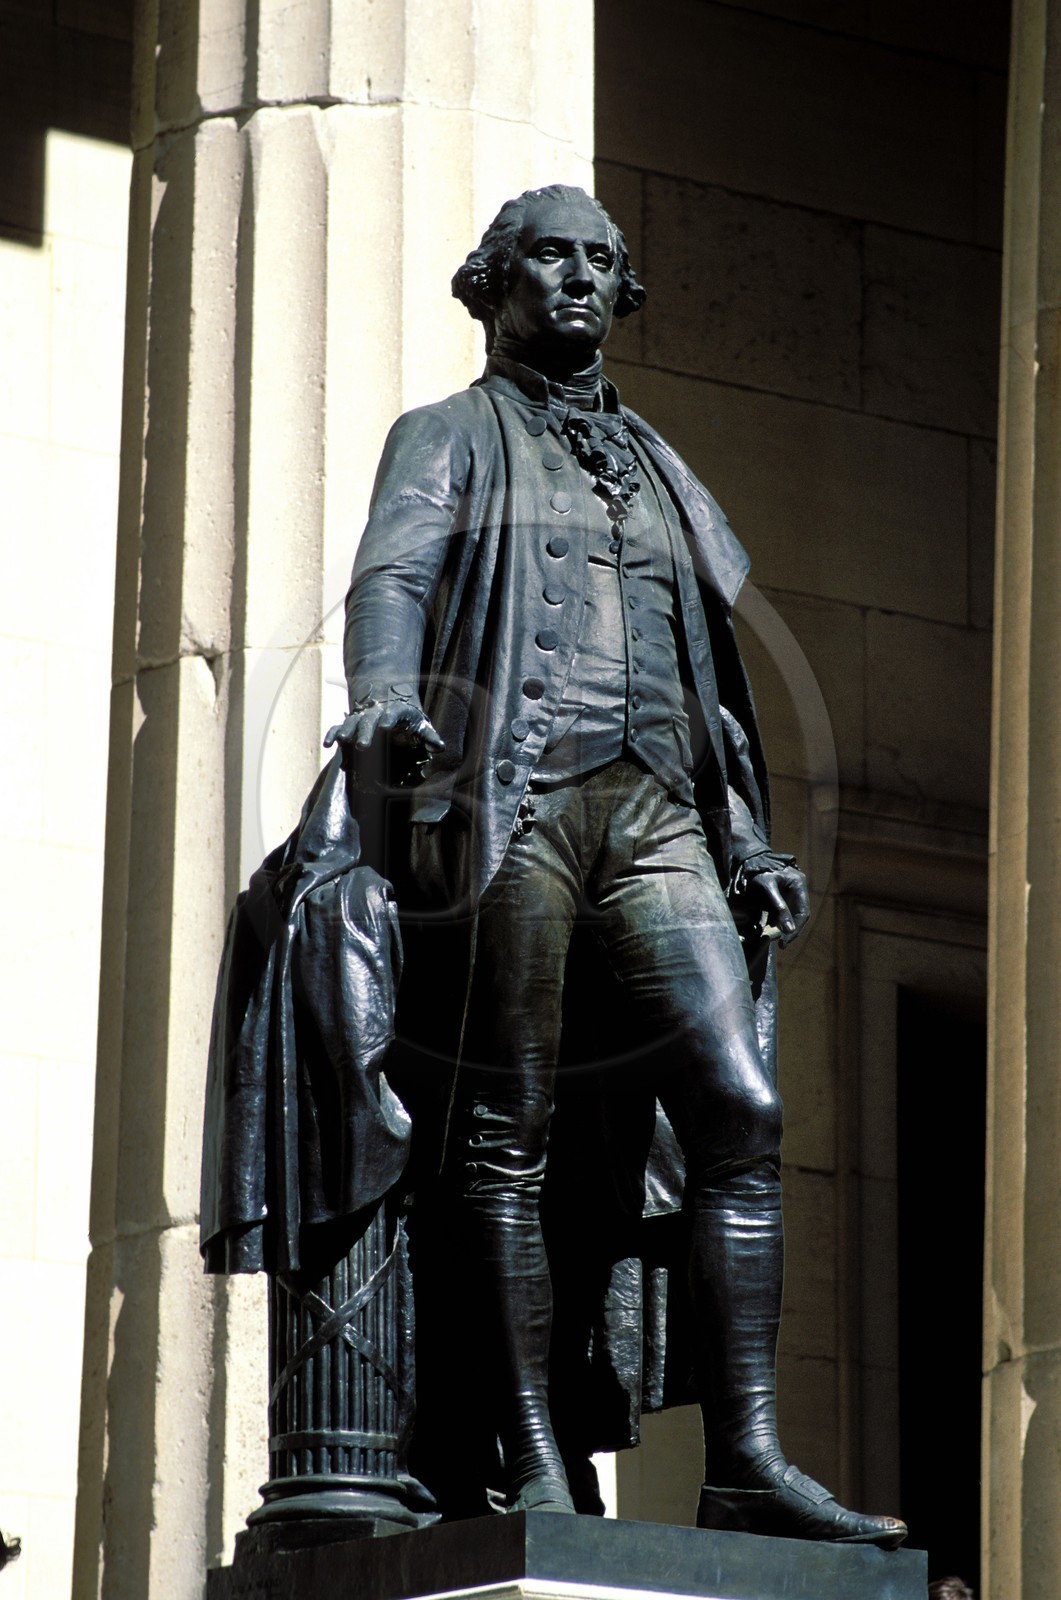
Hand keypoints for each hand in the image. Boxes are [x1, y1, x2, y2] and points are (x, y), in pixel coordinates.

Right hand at [324, 688, 443, 758]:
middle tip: (362, 745)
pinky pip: (340, 727)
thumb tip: (440, 747)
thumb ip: (429, 737)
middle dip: (366, 732)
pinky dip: (333, 733)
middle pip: (370, 720)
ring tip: (342, 741)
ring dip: (347, 731)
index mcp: (397, 710)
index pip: (393, 712)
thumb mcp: (421, 727)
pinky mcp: (351, 724)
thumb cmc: (409, 722)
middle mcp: (377, 712)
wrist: (391, 707)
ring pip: (352, 721)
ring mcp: (362, 717)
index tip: (386, 727)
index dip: (389, 718)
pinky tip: (328, 744)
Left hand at [748, 864, 809, 946]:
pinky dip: (776, 922)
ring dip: (783, 928)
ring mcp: (790, 892)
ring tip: (773, 939)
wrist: (746, 860)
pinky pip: (782, 912)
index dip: (796, 928)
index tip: (786, 941)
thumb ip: (779, 908)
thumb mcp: (767, 887)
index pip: (803, 912)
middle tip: (782, 944)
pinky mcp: (781, 896)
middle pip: (799, 915)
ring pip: (791, 915)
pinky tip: (769, 931)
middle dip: (790, 930)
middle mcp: (798, 888)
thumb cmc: (757, 870)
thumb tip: (789, 930)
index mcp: (799, 883)